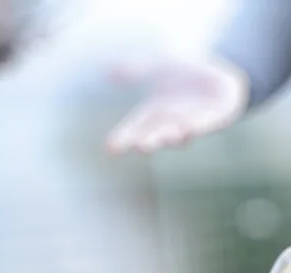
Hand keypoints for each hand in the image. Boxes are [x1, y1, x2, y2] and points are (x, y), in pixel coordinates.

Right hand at [107, 57, 249, 154]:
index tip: (110, 148)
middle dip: (147, 141)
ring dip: (171, 136)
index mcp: (154, 115)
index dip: (123, 138)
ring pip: (178, 133)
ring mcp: (192, 124)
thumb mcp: (158, 70)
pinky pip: (203, 125)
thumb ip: (135, 71)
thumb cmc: (186, 80)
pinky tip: (187, 127)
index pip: (134, 128)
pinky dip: (195, 126)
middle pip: (155, 135)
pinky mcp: (214, 120)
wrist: (220, 83)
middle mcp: (170, 124)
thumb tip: (106, 70)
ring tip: (166, 136)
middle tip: (138, 146)